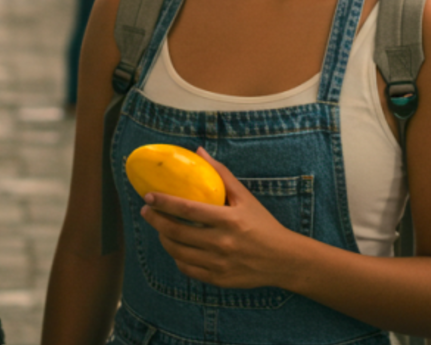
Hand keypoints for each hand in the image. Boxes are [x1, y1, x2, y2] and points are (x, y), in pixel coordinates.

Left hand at [138, 147, 302, 289]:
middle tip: (146, 210)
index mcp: (228, 220)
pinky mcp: (218, 279)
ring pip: (178, 252)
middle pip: (176, 232)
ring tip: (160, 227)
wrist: (283, 260)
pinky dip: (177, 258)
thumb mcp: (245, 198)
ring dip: (163, 238)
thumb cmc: (263, 225)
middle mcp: (221, 243)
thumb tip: (200, 152)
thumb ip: (221, 175)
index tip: (149, 195)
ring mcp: (218, 264)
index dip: (164, 202)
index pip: (187, 209)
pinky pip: (187, 269)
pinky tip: (176, 247)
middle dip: (155, 220)